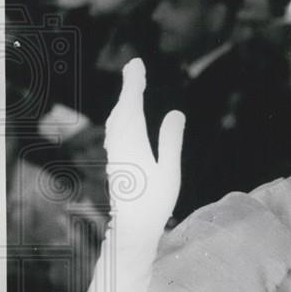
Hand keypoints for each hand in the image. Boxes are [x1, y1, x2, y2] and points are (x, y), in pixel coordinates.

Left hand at [104, 59, 184, 241]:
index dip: (134, 84)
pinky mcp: (116, 162)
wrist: (133, 227)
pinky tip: (125, 120)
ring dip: (124, 102)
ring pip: (117, 120)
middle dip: (129, 88)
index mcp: (133, 143)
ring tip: (132, 88)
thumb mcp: (169, 171)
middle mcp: (120, 144)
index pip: (132, 106)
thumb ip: (171, 140)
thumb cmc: (155, 202)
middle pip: (122, 109)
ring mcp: (115, 154)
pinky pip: (116, 131)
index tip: (137, 64)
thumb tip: (175, 112)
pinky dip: (122, 117)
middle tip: (135, 68)